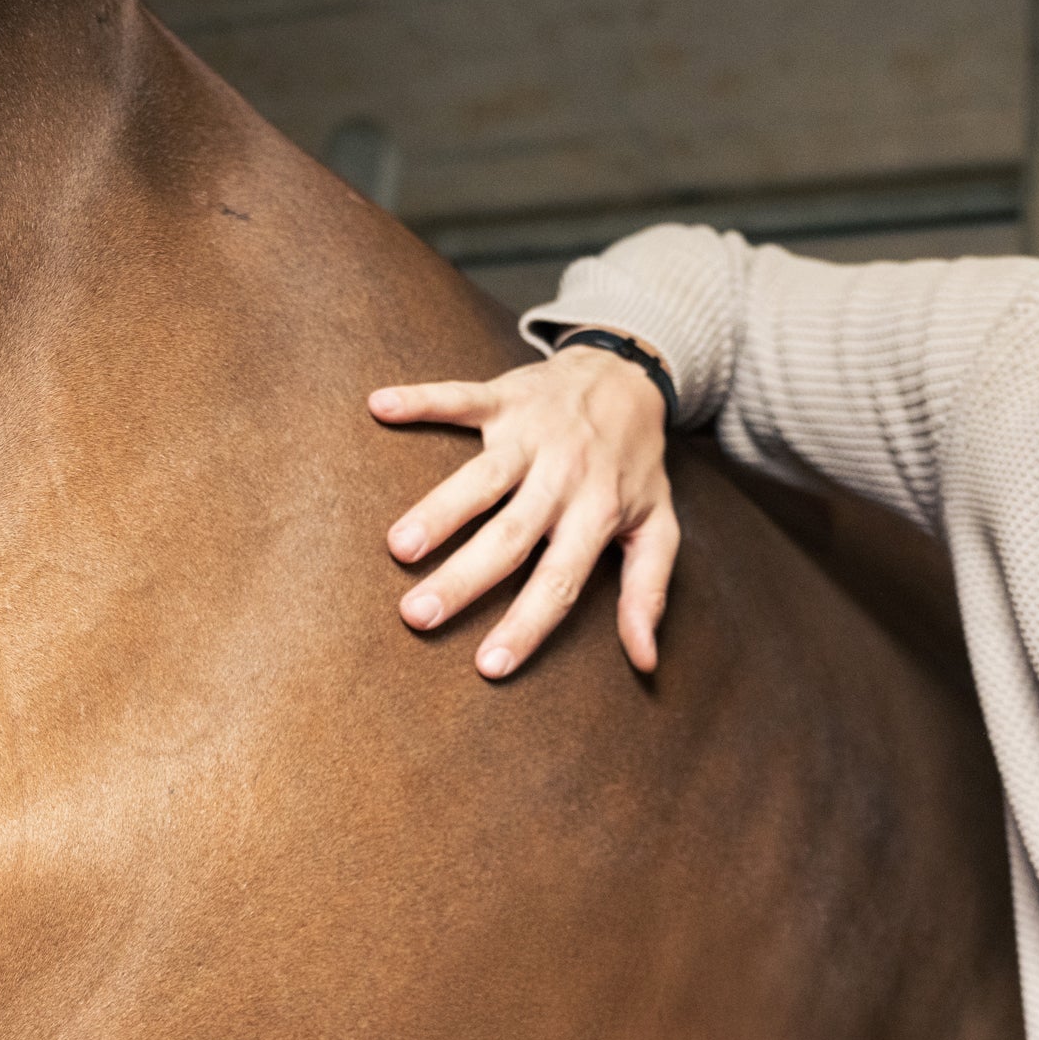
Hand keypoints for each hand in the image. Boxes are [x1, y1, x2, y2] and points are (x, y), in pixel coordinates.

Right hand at [371, 344, 679, 677]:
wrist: (630, 375)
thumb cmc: (635, 466)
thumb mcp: (658, 529)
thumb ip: (647, 593)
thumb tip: (646, 661)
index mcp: (598, 515)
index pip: (560, 582)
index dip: (527, 624)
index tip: (488, 665)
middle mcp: (564, 477)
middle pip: (510, 536)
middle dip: (464, 578)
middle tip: (418, 616)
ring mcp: (532, 435)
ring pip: (482, 477)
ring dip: (439, 508)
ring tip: (399, 547)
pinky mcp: (505, 397)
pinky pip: (460, 397)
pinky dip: (422, 400)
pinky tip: (380, 407)